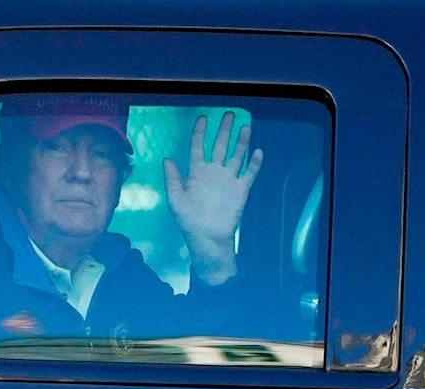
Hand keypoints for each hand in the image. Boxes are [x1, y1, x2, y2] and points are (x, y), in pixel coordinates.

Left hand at [163, 111, 262, 284]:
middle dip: (224, 130)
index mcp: (196, 173)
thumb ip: (172, 179)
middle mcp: (213, 173)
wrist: (207, 238)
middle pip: (219, 146)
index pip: (198, 147)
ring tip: (245, 126)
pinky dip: (254, 163)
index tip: (203, 118)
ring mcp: (228, 180)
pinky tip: (257, 152)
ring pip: (236, 156)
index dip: (199, 133)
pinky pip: (249, 174)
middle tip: (228, 114)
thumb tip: (167, 159)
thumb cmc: (188, 221)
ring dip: (241, 142)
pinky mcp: (240, 190)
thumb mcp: (175, 199)